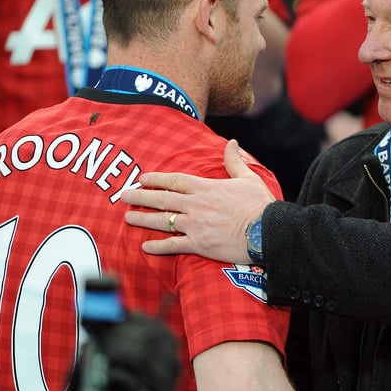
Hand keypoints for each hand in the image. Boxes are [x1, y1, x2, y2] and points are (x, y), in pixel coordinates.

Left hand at [121, 140, 275, 263]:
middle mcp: (196, 205)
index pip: (174, 181)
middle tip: (124, 196)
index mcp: (206, 188)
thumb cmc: (259, 205)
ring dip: (143, 219)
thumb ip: (234, 161)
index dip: (156, 179)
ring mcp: (195, 225)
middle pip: (162, 199)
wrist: (266, 231)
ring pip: (163, 221)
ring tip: (127, 218)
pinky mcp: (199, 244)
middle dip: (141, 197)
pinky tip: (145, 246)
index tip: (142, 178)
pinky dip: (157, 247)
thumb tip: (231, 143)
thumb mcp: (248, 178)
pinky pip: (173, 245)